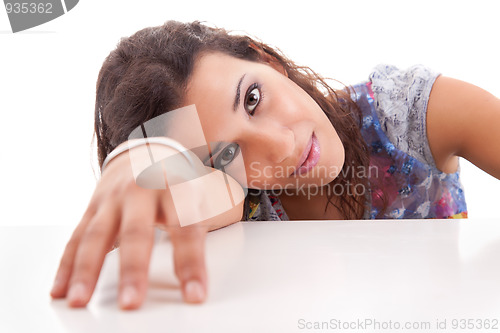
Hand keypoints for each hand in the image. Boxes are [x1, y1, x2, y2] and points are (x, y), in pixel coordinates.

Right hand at [50, 145, 242, 309]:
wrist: (144, 150)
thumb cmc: (175, 181)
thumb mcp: (197, 194)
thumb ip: (200, 229)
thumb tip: (207, 273)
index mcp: (175, 188)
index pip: (186, 230)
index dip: (191, 263)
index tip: (194, 295)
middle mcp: (141, 191)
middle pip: (136, 233)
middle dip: (133, 269)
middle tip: (131, 302)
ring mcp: (113, 199)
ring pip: (96, 236)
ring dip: (86, 271)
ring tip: (79, 300)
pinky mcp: (92, 207)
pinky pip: (76, 238)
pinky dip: (67, 265)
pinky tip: (61, 289)